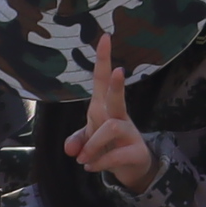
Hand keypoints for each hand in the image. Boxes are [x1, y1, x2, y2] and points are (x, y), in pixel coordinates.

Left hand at [65, 32, 154, 189]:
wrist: (133, 169)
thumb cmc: (109, 145)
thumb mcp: (89, 141)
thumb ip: (78, 140)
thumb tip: (70, 150)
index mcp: (105, 108)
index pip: (102, 80)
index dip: (103, 59)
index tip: (105, 37)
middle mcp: (119, 116)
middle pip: (116, 96)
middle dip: (116, 84)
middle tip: (119, 71)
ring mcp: (130, 133)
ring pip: (110, 128)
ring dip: (92, 144)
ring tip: (82, 159)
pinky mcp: (136, 152)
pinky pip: (115, 154)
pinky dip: (99, 162)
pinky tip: (91, 167)